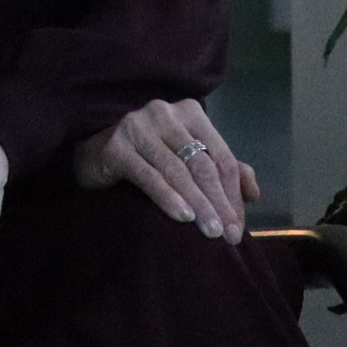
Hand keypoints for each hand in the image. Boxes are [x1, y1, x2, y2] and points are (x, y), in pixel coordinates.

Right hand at [73, 97, 259, 240]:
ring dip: (198, 204)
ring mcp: (137, 126)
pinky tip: (183, 217)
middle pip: (202, 164)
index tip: (238, 227)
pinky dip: (168, 197)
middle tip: (228, 235)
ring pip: (178, 171)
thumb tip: (253, 193)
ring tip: (210, 232)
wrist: (92, 156)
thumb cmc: (147, 158)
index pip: (221, 157)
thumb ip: (221, 170)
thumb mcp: (187, 159)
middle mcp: (164, 113)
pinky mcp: (115, 145)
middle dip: (219, 202)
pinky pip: (149, 176)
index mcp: (189, 112)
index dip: (233, 194)